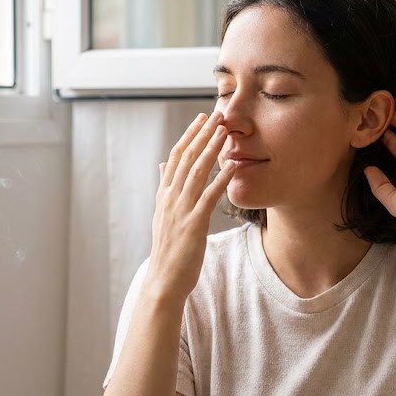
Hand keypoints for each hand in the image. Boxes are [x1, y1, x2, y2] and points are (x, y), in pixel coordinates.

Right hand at [144, 111, 234, 303]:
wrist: (163, 280)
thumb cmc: (168, 250)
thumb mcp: (163, 215)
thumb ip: (164, 188)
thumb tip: (162, 165)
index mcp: (164, 195)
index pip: (175, 157)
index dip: (189, 136)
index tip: (201, 118)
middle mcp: (170, 198)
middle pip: (186, 158)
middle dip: (202, 135)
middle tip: (216, 114)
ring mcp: (181, 210)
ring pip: (196, 172)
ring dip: (211, 150)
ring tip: (225, 132)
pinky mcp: (193, 224)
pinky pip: (209, 197)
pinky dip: (221, 180)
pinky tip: (233, 167)